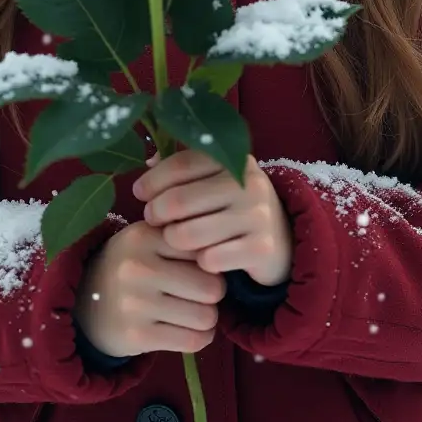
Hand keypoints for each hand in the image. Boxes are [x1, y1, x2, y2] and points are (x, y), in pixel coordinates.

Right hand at [74, 221, 226, 358]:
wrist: (84, 303)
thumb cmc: (130, 265)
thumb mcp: (148, 239)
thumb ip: (182, 239)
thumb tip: (226, 256)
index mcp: (144, 235)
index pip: (204, 249)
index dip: (210, 261)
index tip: (200, 267)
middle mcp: (138, 267)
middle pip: (212, 287)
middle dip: (213, 294)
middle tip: (201, 294)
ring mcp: (136, 303)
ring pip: (206, 316)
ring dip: (208, 318)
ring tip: (195, 312)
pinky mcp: (137, 336)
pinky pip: (193, 341)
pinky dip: (200, 338)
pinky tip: (189, 330)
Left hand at [131, 149, 293, 286]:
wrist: (281, 241)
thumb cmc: (234, 207)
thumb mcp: (216, 181)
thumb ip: (185, 169)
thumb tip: (149, 163)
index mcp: (235, 160)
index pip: (184, 163)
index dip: (155, 179)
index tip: (140, 192)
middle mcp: (249, 183)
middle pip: (181, 199)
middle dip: (158, 212)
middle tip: (153, 219)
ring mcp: (258, 215)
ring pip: (190, 233)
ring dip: (174, 239)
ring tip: (174, 238)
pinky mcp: (260, 248)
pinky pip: (210, 259)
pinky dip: (200, 261)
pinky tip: (202, 258)